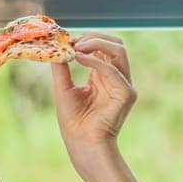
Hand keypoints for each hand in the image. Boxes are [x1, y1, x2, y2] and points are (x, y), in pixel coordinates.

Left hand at [49, 33, 136, 170]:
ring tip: (77, 46)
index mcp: (104, 76)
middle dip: (94, 37)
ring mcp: (124, 85)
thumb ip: (61, 67)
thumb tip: (56, 46)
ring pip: (119, 50)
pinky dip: (96, 60)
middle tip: (73, 41)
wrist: (81, 144)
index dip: (87, 39)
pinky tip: (79, 58)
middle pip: (115, 44)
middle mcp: (117, 78)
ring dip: (96, 43)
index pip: (104, 47)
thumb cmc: (74, 122)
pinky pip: (113, 70)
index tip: (67, 40)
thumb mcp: (64, 88)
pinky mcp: (126, 94)